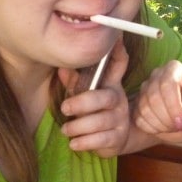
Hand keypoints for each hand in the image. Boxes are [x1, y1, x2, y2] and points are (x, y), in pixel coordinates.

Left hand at [58, 39, 129, 157]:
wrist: (115, 139)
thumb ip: (74, 82)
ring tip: (66, 130)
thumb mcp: (85, 95)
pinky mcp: (118, 139)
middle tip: (64, 108)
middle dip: (83, 103)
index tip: (116, 38)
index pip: (119, 65)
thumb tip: (61, 67)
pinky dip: (85, 142)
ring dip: (79, 126)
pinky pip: (102, 140)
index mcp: (111, 85)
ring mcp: (120, 120)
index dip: (118, 51)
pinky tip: (74, 143)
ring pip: (101, 122)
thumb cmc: (94, 112)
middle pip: (105, 97)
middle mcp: (118, 100)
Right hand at [132, 60, 181, 142]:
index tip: (181, 123)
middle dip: (167, 117)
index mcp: (175, 69)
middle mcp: (157, 74)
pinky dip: (151, 128)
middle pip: (153, 96)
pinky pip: (138, 118)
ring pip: (144, 107)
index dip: (173, 106)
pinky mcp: (138, 103)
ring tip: (173, 126)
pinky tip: (163, 127)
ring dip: (160, 124)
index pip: (168, 84)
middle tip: (179, 126)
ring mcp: (145, 88)